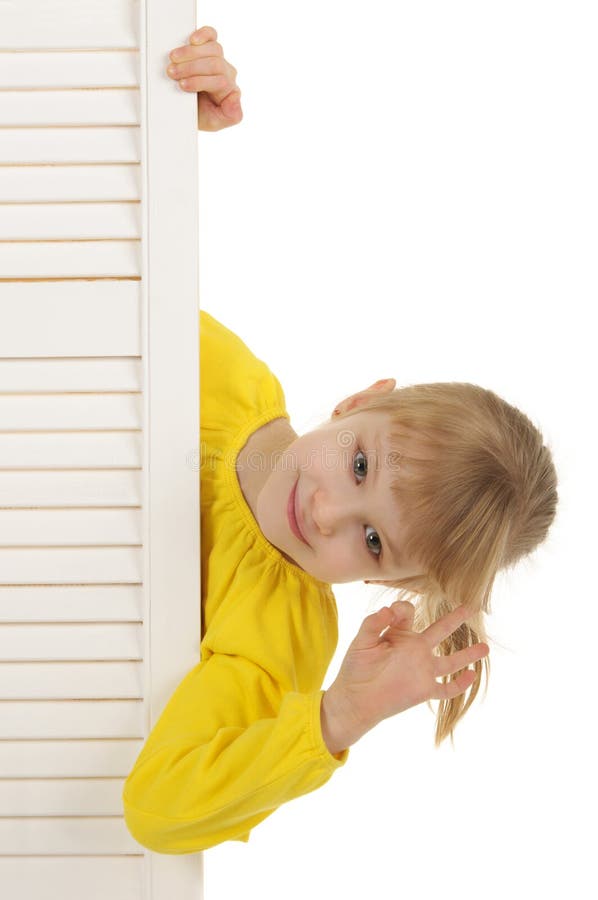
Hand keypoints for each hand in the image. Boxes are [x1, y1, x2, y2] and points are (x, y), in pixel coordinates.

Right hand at [166, 26, 242, 131]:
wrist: (190, 110)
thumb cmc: (201, 116)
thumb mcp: (215, 122)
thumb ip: (231, 115)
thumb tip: (236, 99)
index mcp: (229, 90)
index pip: (220, 81)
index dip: (199, 81)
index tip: (182, 85)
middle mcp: (226, 73)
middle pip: (214, 63)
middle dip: (191, 67)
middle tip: (173, 73)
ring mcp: (219, 59)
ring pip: (213, 49)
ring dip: (190, 53)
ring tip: (173, 60)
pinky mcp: (209, 47)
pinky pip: (212, 35)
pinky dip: (203, 34)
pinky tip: (192, 39)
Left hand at [321, 602, 488, 752]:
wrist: (355, 699)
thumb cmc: (356, 668)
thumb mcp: (362, 640)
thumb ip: (373, 623)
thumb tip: (390, 609)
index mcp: (399, 634)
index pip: (410, 613)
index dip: (404, 609)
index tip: (396, 613)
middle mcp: (415, 649)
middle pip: (439, 630)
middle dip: (454, 618)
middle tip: (470, 606)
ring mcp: (422, 669)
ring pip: (451, 660)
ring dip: (468, 654)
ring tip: (486, 647)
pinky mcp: (424, 689)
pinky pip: (447, 688)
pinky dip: (460, 684)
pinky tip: (472, 676)